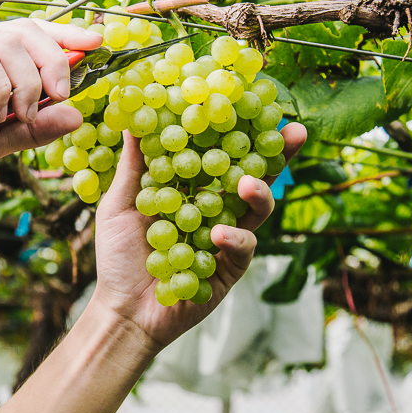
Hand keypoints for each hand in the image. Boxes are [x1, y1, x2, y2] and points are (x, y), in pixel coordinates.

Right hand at [0, 19, 102, 180]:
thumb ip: (33, 129)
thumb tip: (77, 116)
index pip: (33, 33)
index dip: (67, 34)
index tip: (98, 41)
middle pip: (29, 30)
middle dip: (55, 60)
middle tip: (60, 93)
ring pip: (11, 43)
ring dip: (26, 83)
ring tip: (17, 114)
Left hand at [92, 123, 306, 350]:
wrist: (122, 307)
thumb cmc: (118, 254)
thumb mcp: (120, 202)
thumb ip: (133, 164)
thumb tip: (132, 115)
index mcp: (192, 188)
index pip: (220, 154)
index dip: (239, 132)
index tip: (255, 105)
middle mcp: (215, 208)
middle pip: (252, 175)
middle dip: (275, 155)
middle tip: (293, 132)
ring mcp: (227, 237)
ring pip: (257, 211)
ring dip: (260, 194)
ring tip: (250, 183)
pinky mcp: (231, 267)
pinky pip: (241, 248)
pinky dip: (233, 240)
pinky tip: (219, 235)